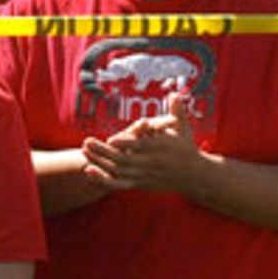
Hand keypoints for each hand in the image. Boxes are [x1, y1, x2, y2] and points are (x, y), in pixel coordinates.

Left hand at [81, 91, 203, 192]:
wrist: (193, 176)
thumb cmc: (186, 147)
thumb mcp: (184, 128)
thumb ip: (177, 111)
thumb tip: (175, 94)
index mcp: (161, 148)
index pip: (142, 146)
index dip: (126, 144)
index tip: (111, 139)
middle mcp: (152, 163)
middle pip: (125, 160)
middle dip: (104, 153)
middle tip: (87, 142)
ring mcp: (145, 175)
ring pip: (119, 172)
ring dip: (100, 164)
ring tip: (84, 153)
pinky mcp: (140, 184)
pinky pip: (119, 184)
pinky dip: (103, 180)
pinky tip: (88, 173)